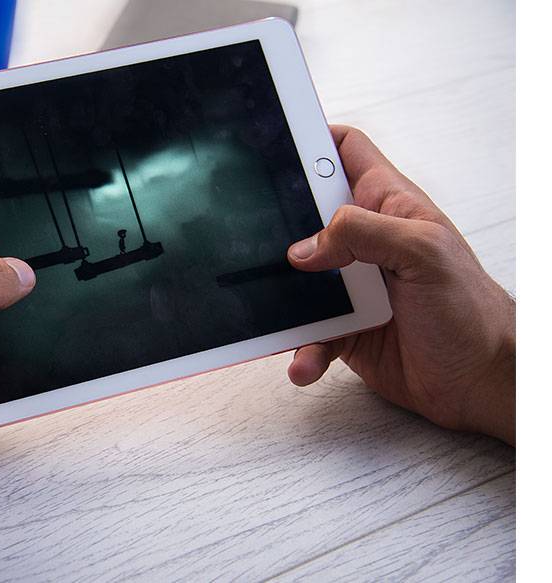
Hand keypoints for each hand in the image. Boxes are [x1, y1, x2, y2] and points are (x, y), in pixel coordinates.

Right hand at [286, 126, 514, 444]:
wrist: (478, 381)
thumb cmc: (471, 311)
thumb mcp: (424, 252)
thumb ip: (364, 232)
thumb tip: (306, 244)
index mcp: (388, 206)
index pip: (345, 152)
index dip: (311, 140)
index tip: (274, 142)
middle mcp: (365, 242)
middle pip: (303, 215)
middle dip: (276, 226)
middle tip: (252, 238)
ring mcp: (351, 285)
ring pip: (295, 280)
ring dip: (284, 302)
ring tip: (282, 316)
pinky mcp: (342, 328)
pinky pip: (306, 332)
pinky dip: (302, 347)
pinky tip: (307, 359)